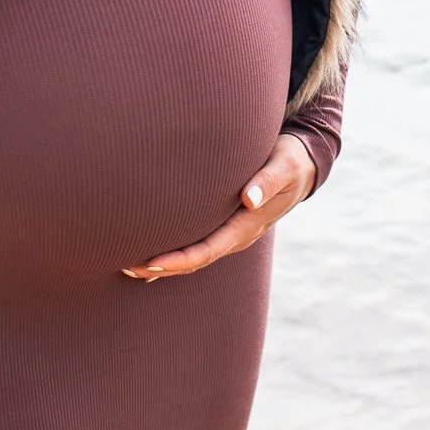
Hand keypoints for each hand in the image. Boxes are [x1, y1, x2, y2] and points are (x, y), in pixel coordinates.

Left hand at [123, 134, 315, 281]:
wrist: (304, 166)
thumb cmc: (290, 161)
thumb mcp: (283, 166)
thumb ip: (267, 181)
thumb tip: (249, 198)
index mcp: (248, 225)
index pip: (208, 250)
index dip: (180, 260)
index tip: (151, 263)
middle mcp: (238, 235)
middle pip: (197, 260)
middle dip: (163, 267)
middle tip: (126, 267)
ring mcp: (233, 232)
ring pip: (196, 255)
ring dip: (166, 263)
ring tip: (130, 266)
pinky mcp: (227, 223)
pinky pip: (200, 244)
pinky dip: (177, 252)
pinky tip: (154, 255)